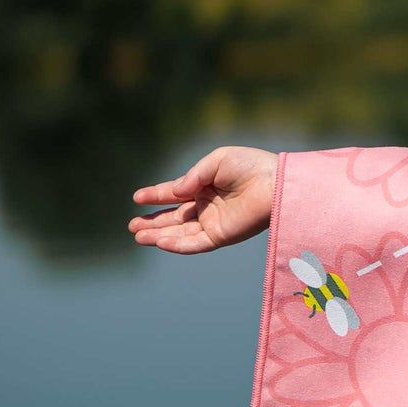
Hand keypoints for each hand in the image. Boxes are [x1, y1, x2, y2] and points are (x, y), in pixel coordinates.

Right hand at [129, 146, 277, 252]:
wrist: (275, 183)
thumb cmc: (251, 166)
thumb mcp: (216, 162)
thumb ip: (192, 177)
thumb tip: (174, 191)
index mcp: (205, 187)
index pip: (174, 194)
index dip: (155, 195)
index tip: (137, 197)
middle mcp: (207, 206)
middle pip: (174, 217)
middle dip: (153, 222)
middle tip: (132, 225)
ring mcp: (213, 222)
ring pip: (180, 233)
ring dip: (159, 235)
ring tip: (137, 235)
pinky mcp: (222, 236)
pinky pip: (195, 243)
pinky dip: (177, 244)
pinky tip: (159, 242)